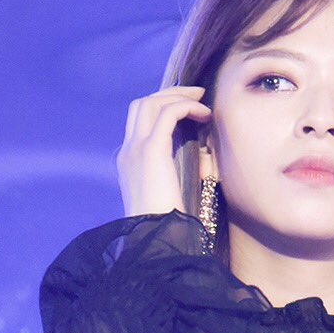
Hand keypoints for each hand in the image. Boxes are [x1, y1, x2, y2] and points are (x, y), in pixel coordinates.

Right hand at [117, 86, 212, 217]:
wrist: (156, 238)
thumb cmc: (168, 225)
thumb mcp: (168, 194)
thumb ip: (173, 174)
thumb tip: (198, 159)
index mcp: (129, 162)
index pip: (139, 121)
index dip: (162, 107)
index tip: (187, 108)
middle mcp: (128, 151)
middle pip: (141, 104)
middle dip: (169, 93)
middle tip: (196, 95)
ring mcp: (136, 149)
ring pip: (151, 103)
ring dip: (179, 96)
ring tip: (203, 101)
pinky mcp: (151, 151)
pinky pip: (168, 114)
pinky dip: (186, 107)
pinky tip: (205, 114)